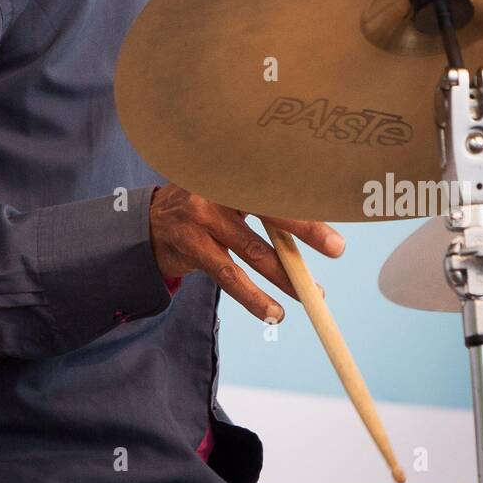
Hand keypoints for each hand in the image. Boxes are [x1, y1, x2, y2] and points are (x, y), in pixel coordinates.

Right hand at [148, 183, 344, 322]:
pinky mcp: (191, 246)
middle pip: (268, 207)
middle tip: (337, 247)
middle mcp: (216, 187)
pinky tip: (273, 313)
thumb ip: (259, 201)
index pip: (273, 178)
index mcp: (231, 170)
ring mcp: (201, 216)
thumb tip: (313, 225)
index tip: (334, 204)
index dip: (304, 194)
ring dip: (285, 275)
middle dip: (305, 228)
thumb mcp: (226, 194)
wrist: (146, 225)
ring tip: (312, 294)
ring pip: (252, 249)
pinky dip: (254, 298)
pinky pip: (228, 275)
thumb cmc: (200, 209)